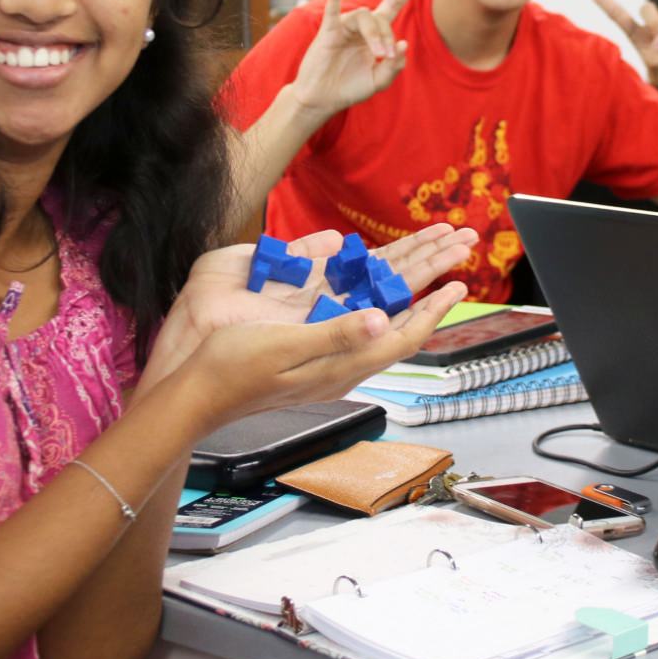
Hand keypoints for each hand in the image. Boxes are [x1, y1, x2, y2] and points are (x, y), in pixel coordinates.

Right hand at [176, 278, 467, 430]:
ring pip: (381, 330)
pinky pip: (358, 331)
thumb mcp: (285, 346)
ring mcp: (329, 367)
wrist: (198, 396)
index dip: (433, 310)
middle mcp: (342, 368)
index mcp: (341, 365)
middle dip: (430, 297)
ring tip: (427, 273)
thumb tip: (379, 320)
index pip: (402, 337)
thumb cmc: (233, 369)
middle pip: (400, 331)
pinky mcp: (314, 361)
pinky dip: (376, 306)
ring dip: (407, 299)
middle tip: (454, 263)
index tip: (459, 283)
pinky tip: (374, 295)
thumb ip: (334, 334)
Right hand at [289, 0, 424, 117]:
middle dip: (387, 36)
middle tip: (386, 56)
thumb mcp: (378, 81)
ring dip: (374, 34)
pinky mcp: (327, 32)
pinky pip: (332, 10)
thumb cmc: (349, 88)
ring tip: (378, 54)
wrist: (323, 99)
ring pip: (364, 15)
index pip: (393, 5)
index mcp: (374, 34)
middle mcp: (360, 26)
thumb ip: (394, 66)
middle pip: (381, 18)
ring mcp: (343, 27)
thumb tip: (404, 44)